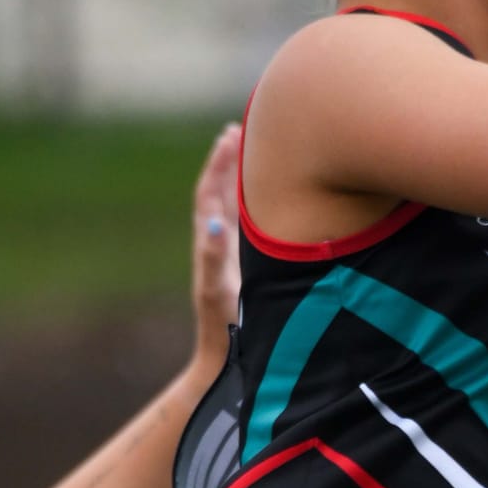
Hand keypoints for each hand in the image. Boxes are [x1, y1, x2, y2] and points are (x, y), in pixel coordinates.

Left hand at [189, 122, 240, 363]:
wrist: (225, 360)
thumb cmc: (224, 329)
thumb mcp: (218, 293)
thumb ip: (214, 259)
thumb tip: (214, 224)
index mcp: (211, 243)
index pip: (211, 192)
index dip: (219, 163)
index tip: (230, 134)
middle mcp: (221, 243)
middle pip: (223, 190)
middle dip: (231, 159)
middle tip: (244, 126)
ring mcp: (235, 254)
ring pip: (238, 205)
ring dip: (244, 176)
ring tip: (256, 148)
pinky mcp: (247, 265)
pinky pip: (253, 225)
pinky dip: (260, 203)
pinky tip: (276, 196)